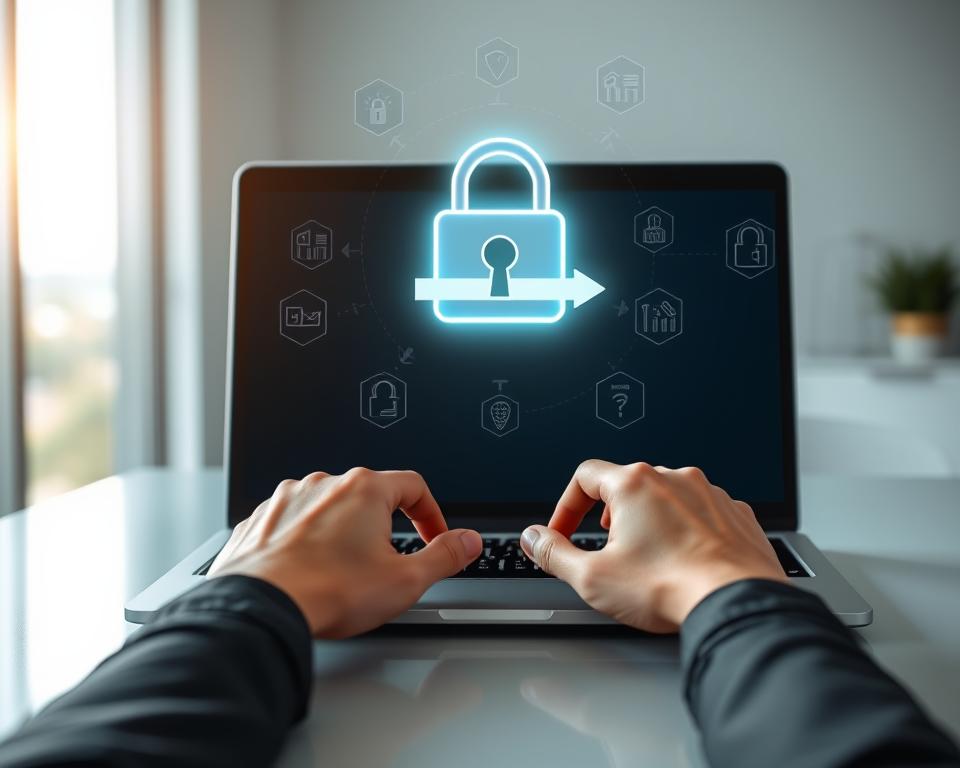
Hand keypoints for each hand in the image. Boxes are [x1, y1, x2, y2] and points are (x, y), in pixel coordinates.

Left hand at [208, 468, 482, 637]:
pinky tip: (309, 571)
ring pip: (328, 507)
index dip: (431, 514)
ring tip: (343, 572)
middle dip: (385, 526)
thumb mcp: (405, 580)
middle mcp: (324, 484)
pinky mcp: (261, 519)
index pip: (413, 486)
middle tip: (389, 562)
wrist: (261, 609)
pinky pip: (293, 521)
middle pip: (369, 496)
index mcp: (364, 489)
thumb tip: (468, 542)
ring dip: (342, 532)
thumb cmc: (329, 592)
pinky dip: (306, 540)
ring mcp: (288, 499)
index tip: (434, 538)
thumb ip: (445, 556)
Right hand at [520, 461, 786, 632]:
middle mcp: (673, 478)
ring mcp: (708, 494)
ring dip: (649, 521)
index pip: (584, 476)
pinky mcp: (735, 513)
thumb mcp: (592, 578)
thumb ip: (554, 553)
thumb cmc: (669, 588)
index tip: (563, 532)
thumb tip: (534, 539)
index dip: (566, 506)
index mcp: (634, 484)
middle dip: (609, 515)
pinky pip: (701, 512)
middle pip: (626, 485)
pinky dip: (686, 530)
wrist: (736, 603)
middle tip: (606, 550)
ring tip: (648, 558)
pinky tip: (684, 561)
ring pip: (666, 496)